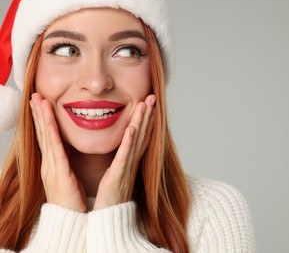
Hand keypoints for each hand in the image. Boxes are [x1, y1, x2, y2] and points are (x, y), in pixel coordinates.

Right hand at [30, 93, 86, 211]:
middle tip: (34, 95)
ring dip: (41, 118)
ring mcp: (52, 167)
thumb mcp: (67, 176)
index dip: (42, 119)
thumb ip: (66, 163)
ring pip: (46, 137)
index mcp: (53, 163)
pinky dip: (51, 134)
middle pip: (42, 133)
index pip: (47, 137)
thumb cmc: (71, 200)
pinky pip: (55, 150)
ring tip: (38, 101)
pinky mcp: (59, 173)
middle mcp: (49, 163)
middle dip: (38, 113)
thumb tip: (67, 152)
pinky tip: (49, 122)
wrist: (69, 220)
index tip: (40, 103)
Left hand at [93, 94, 155, 209]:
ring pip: (136, 140)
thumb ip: (121, 159)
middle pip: (143, 134)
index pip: (141, 136)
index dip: (147, 119)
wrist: (109, 219)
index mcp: (130, 160)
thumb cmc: (111, 198)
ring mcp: (126, 168)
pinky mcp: (117, 176)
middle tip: (152, 96)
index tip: (149, 103)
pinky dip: (129, 141)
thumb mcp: (118, 173)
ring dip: (142, 121)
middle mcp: (132, 162)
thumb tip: (124, 147)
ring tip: (145, 104)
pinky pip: (124, 156)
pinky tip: (133, 127)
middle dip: (148, 115)